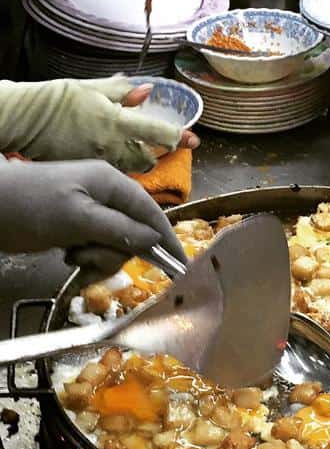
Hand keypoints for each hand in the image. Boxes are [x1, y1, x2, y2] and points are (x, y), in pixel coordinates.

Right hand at [0, 77, 192, 172]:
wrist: (21, 118)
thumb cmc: (55, 99)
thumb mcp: (92, 88)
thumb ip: (124, 92)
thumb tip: (149, 90)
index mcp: (116, 121)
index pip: (159, 133)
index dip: (178, 137)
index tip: (191, 139)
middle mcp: (111, 146)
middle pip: (148, 160)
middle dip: (154, 155)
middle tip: (155, 148)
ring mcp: (98, 163)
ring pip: (130, 171)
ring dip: (135, 163)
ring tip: (131, 152)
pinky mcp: (86, 174)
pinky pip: (109, 176)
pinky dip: (115, 171)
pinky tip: (109, 161)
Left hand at [0, 160, 185, 277]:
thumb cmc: (29, 206)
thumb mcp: (78, 219)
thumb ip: (120, 229)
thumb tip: (155, 240)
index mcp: (112, 184)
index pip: (152, 213)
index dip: (167, 239)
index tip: (180, 265)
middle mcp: (106, 196)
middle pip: (136, 233)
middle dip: (116, 251)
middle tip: (89, 255)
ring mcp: (91, 211)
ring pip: (117, 244)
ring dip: (99, 257)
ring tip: (74, 255)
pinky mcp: (78, 226)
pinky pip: (99, 248)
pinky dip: (88, 258)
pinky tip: (68, 255)